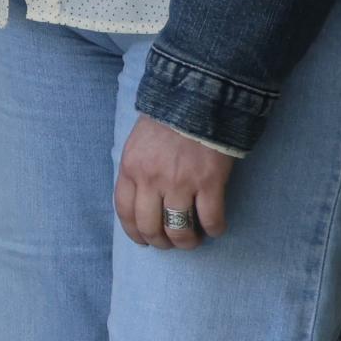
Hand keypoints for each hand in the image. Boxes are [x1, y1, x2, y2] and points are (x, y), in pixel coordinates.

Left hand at [116, 115, 236, 248]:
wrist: (197, 98)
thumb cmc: (166, 121)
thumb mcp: (138, 144)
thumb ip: (136, 171)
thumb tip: (140, 201)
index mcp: (131, 168)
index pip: (125, 212)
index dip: (134, 233)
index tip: (144, 241)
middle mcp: (152, 179)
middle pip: (150, 227)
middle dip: (160, 242)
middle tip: (170, 242)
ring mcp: (181, 182)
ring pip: (179, 230)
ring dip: (186, 242)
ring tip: (192, 240)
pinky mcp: (209, 182)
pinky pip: (210, 220)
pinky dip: (214, 229)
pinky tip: (215, 228)